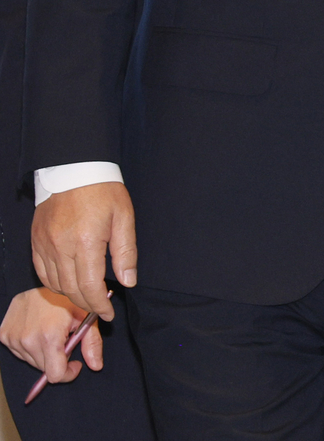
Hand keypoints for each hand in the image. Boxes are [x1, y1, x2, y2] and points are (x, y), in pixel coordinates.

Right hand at [0, 287, 102, 381]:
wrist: (44, 280)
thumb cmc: (67, 298)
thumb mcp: (86, 316)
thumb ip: (92, 343)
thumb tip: (96, 366)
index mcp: (49, 336)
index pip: (54, 375)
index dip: (67, 373)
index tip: (75, 363)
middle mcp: (27, 339)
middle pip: (44, 369)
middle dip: (57, 359)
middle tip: (64, 339)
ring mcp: (13, 337)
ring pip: (32, 361)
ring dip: (43, 353)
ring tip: (51, 331)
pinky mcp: (3, 334)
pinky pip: (19, 352)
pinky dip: (30, 346)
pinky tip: (38, 330)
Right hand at [31, 181, 134, 317]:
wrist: (74, 169)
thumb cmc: (103, 191)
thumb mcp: (124, 218)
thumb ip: (126, 253)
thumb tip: (128, 281)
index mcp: (86, 242)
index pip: (90, 286)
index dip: (99, 305)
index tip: (108, 313)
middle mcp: (61, 247)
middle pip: (71, 289)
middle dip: (86, 304)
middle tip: (100, 309)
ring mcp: (45, 245)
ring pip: (55, 284)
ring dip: (71, 295)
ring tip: (87, 295)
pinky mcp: (36, 242)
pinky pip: (42, 272)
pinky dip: (55, 283)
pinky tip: (69, 281)